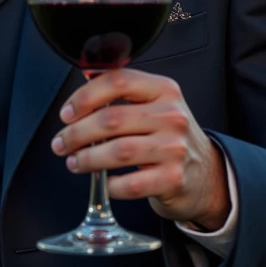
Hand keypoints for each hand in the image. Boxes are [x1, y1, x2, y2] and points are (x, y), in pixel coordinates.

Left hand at [51, 69, 230, 228]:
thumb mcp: (155, 107)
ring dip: (86, 159)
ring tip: (74, 162)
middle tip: (61, 144)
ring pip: (117, 152)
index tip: (66, 114)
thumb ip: (122, 98)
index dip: (84, 97)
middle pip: (111, 119)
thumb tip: (77, 100)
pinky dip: (110, 185)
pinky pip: (130, 184)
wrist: (204, 173)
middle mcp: (172, 116)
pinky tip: (104, 182)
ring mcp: (174, 148)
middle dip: (76, 133)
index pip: (118, 81)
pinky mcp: (172, 179)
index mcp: (164, 90)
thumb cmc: (168, 138)